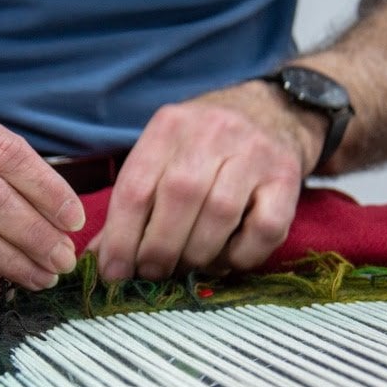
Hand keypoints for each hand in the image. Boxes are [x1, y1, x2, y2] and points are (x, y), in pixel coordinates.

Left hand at [92, 80, 324, 280]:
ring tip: (186, 269)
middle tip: (152, 275)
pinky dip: (241, 255)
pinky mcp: (287, 176)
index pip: (135, 188)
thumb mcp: (163, 158)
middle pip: (178, 198)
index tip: (114, 273)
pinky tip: (227, 259)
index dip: (121, 238)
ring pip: (220, 214)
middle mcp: (211, 132)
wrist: (276, 111)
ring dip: (197, 255)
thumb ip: (133, 205)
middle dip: (159, 249)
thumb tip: (99, 261)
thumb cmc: (206, 146)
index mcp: (168, 127)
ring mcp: (254, 152)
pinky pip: (265, 228)